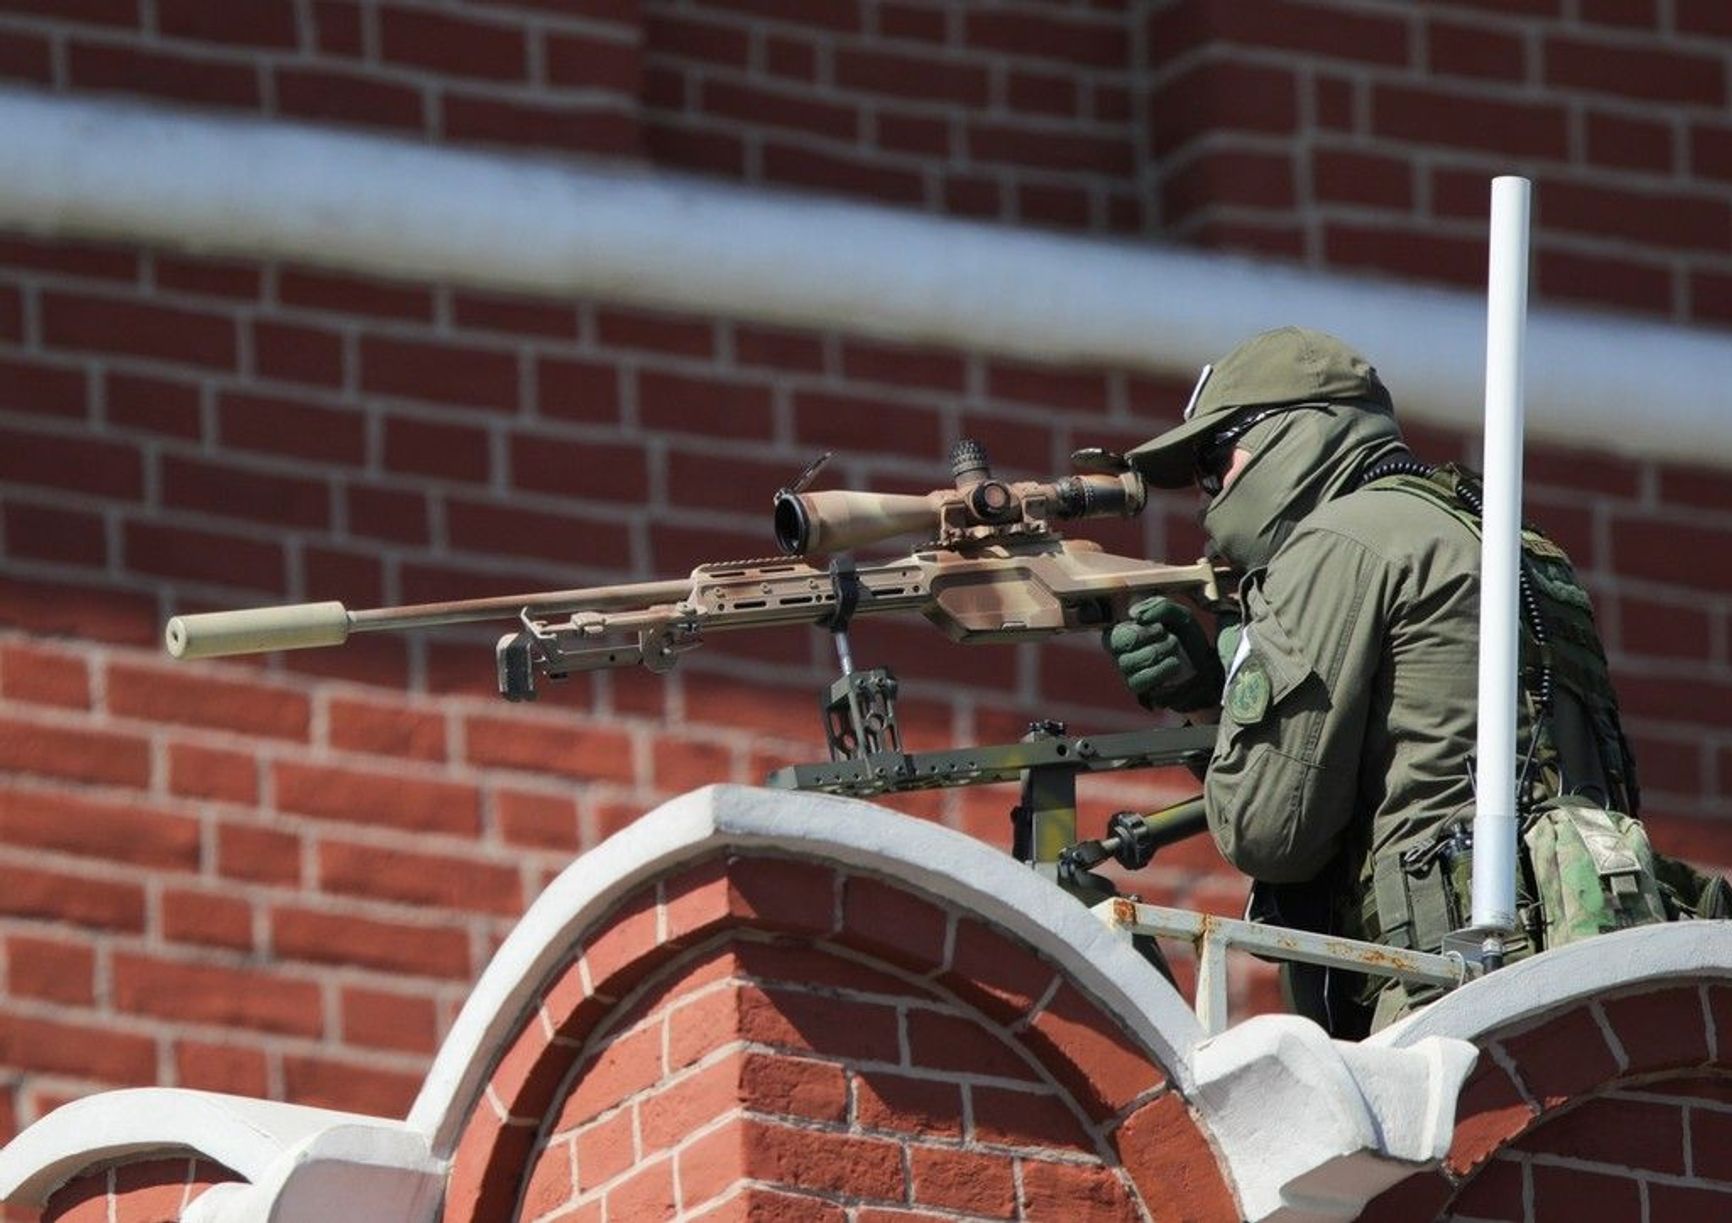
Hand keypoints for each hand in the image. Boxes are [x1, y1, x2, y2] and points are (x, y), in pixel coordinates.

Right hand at [1102, 596, 1224, 711]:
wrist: (1207, 666)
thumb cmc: (1187, 638)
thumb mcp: (1179, 614)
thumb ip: (1159, 606)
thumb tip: (1134, 615)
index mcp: (1125, 633)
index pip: (1112, 633)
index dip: (1137, 629)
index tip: (1160, 627)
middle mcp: (1121, 654)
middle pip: (1119, 645)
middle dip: (1147, 636)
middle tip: (1170, 637)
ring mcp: (1129, 673)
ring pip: (1128, 663)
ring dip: (1157, 652)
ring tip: (1175, 648)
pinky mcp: (1140, 689)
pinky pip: (1139, 681)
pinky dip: (1160, 670)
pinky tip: (1174, 664)